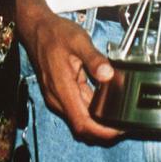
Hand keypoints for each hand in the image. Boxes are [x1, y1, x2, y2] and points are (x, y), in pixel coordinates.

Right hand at [21, 13, 122, 141]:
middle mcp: (58, 98)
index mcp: (62, 89)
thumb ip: (94, 58)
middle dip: (102, 130)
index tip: (118, 131)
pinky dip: (90, 108)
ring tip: (118, 114)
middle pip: (81, 125)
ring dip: (97, 120)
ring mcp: (57, 96)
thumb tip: (108, 74)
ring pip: (79, 117)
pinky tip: (104, 100)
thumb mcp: (78, 41)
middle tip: (123, 124)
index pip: (82, 123)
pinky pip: (77, 106)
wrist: (36, 29)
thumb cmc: (55, 34)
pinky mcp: (59, 92)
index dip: (101, 132)